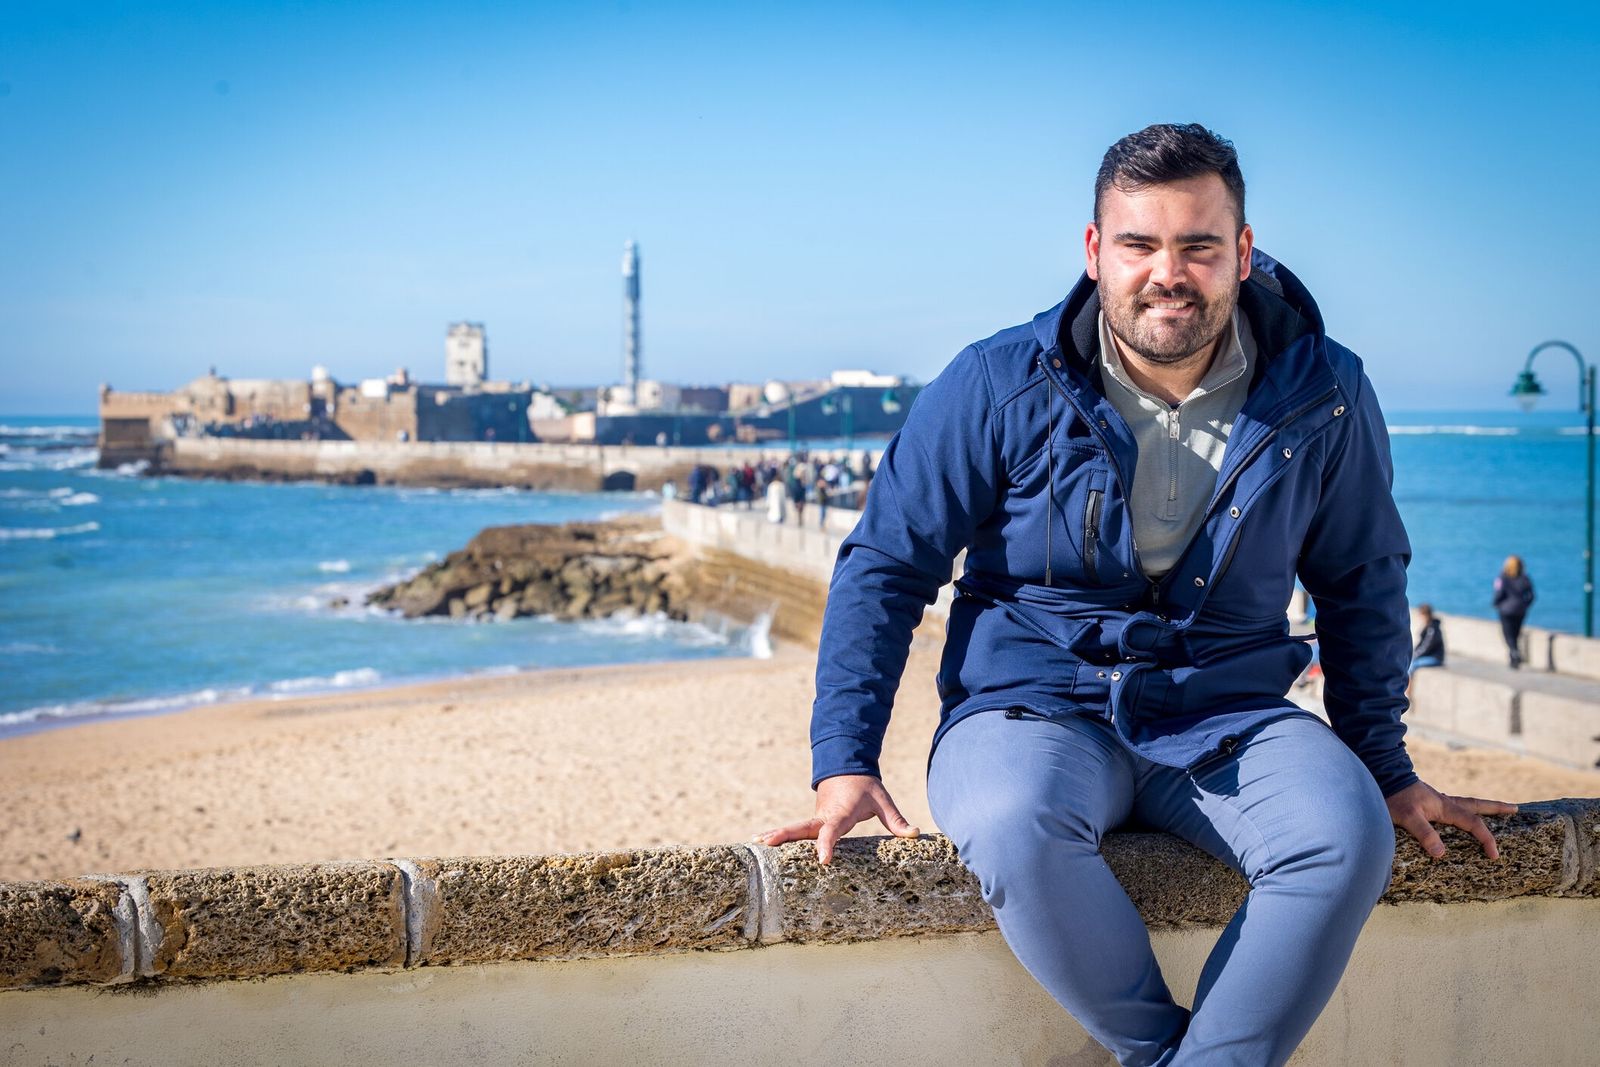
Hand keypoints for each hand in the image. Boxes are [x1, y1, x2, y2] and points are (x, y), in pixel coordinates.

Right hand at [752, 774, 920, 863]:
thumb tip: (915, 834)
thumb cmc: (865, 787)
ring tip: (755, 845)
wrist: (847, 767)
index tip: (824, 861)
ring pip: (794, 829)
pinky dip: (780, 836)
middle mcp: (823, 816)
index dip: (828, 845)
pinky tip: (764, 845)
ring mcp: (816, 818)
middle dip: (784, 835)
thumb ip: (896, 820)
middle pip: (801, 828)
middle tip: (766, 843)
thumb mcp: (882, 800)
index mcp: (840, 813)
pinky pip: (797, 831)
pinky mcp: (813, 821)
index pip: (832, 831)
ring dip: (776, 835)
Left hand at [1386, 780, 1516, 859]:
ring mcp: (1436, 801)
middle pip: (1476, 805)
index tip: (1494, 855)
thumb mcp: (1407, 817)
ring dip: (1481, 808)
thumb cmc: (1393, 797)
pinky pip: (1452, 807)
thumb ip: (1424, 834)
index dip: (1486, 839)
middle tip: (1515, 808)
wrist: (1381, 776)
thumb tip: (1442, 854)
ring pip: (1465, 804)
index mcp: (1445, 807)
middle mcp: (1444, 802)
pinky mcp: (1427, 801)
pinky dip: (1462, 810)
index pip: (1473, 824)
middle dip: (1496, 808)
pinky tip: (1457, 814)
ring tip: (1494, 810)